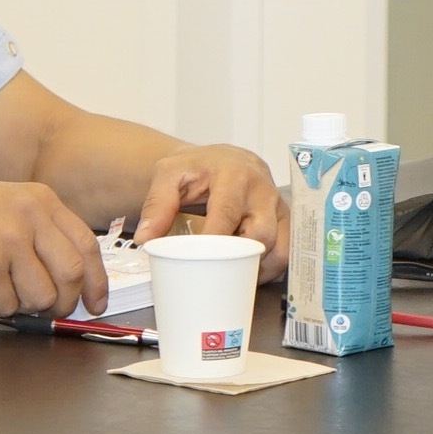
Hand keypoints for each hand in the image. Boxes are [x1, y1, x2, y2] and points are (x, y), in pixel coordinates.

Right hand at [0, 180, 106, 317]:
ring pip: (40, 297)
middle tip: (48, 310)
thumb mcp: (11, 206)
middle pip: (70, 275)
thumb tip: (77, 282)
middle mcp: (28, 215)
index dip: (97, 282)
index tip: (96, 304)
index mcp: (41, 200)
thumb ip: (45, 235)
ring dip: (22, 305)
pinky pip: (5, 306)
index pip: (86, 246)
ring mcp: (7, 239)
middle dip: (63, 303)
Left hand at [131, 145, 290, 278]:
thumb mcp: (169, 175)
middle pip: (261, 234)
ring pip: (279, 248)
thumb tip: (146, 238)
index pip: (228, 213)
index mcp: (234, 174)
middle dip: (239, 258)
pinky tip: (247, 271)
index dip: (215, 241)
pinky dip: (268, 268)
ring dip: (257, 268)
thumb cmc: (195, 168)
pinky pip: (286, 252)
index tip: (199, 261)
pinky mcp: (285, 220)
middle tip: (214, 270)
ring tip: (230, 274)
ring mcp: (277, 206)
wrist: (217, 159)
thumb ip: (156, 204)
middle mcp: (262, 189)